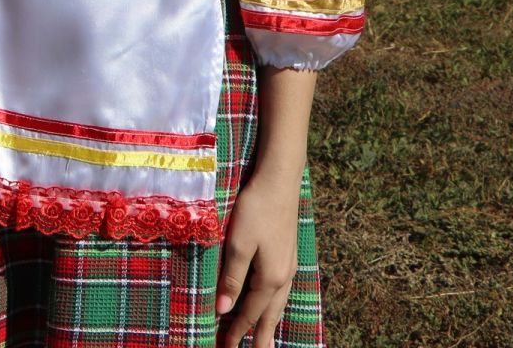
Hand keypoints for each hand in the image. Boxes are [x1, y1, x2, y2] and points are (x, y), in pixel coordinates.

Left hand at [215, 170, 301, 346]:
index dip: (237, 332)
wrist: (279, 182)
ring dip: (268, 325)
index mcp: (270, 278)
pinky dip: (273, 307)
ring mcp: (288, 267)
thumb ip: (231, 278)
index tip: (225, 347)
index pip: (249, 313)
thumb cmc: (255, 210)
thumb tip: (224, 310)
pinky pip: (280, 292)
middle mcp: (283, 277)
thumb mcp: (238, 244)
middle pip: (268, 316)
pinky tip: (272, 306)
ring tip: (264, 341)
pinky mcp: (287, 256)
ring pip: (277, 305)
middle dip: (258, 337)